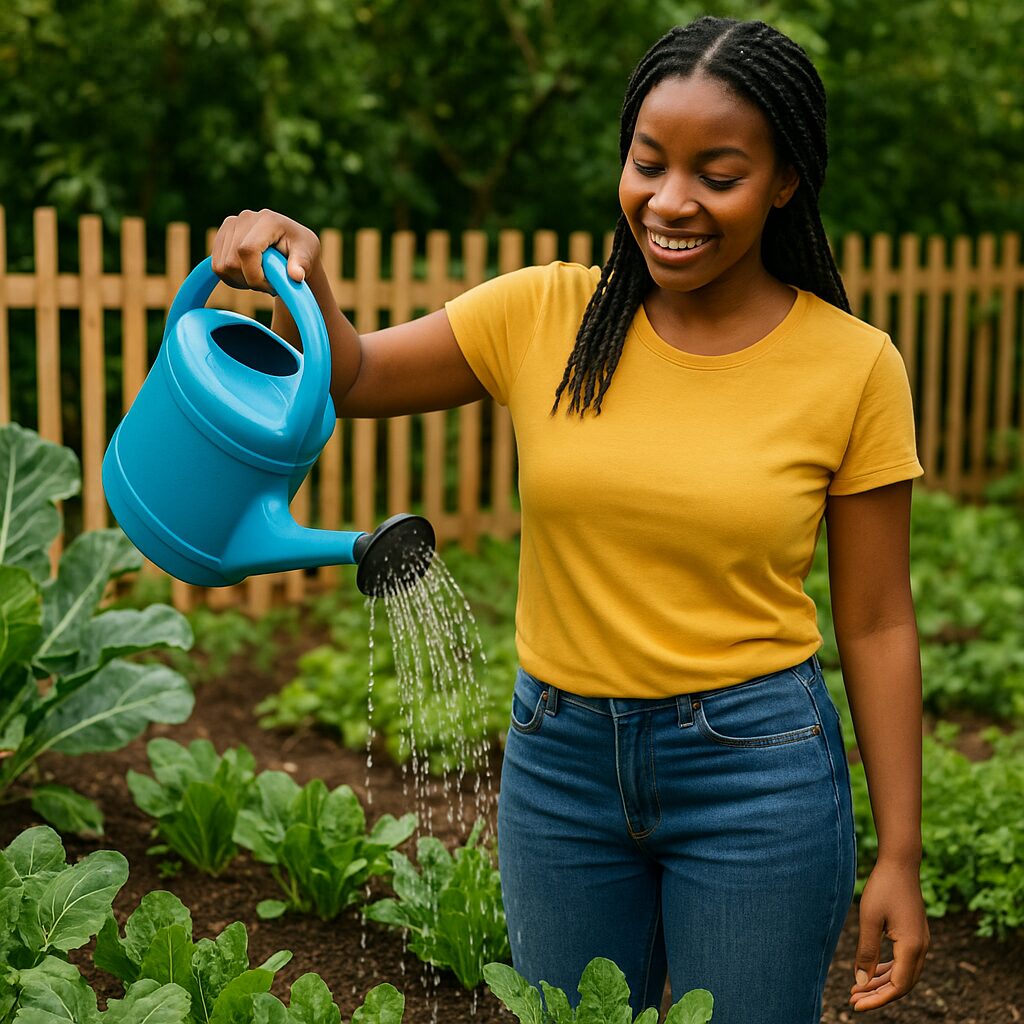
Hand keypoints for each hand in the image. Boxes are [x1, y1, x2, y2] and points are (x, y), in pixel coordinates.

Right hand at [210, 208, 320, 293]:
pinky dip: (231, 278)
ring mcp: (231, 224)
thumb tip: (296, 276)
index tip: (271, 287)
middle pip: (231, 261)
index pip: (246, 250)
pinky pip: (216, 266)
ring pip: (221, 266)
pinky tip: (248, 275)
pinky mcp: (222, 235)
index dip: (254, 275)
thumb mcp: (307, 255)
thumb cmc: (302, 249)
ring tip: (260, 278)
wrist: (291, 244)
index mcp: (268, 220)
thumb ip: (301, 265)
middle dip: (250, 281)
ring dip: (241, 281)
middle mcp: (245, 218)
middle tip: (269, 284)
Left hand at [849, 859, 929, 1011]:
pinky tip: (871, 971)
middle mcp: (921, 948)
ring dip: (881, 983)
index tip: (855, 1005)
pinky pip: (903, 961)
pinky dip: (887, 969)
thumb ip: (866, 951)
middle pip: (902, 984)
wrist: (900, 863)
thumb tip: (861, 982)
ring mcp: (920, 941)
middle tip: (853, 1000)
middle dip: (877, 994)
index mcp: (912, 947)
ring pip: (903, 974)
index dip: (877, 999)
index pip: (897, 987)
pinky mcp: (914, 934)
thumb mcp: (869, 919)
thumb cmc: (883, 887)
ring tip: (858, 989)